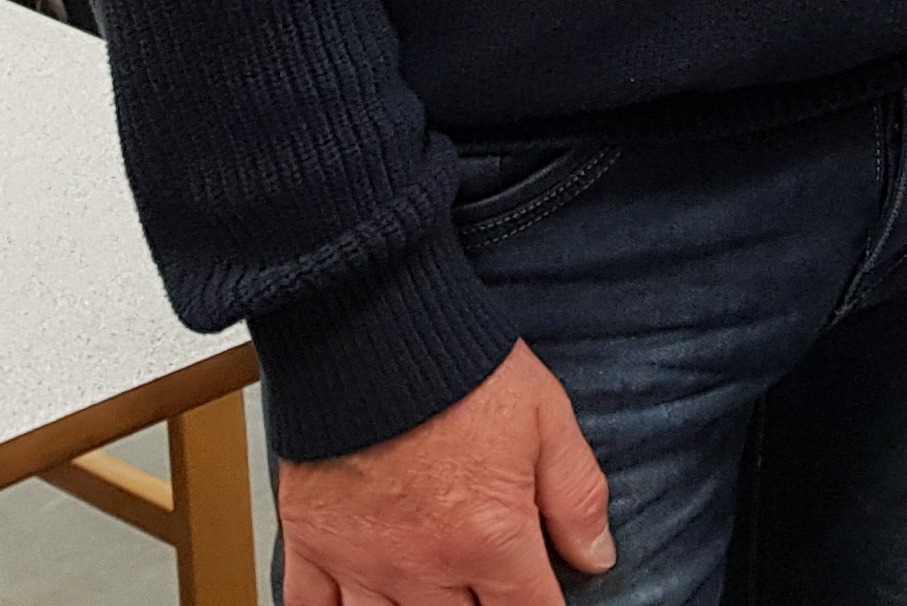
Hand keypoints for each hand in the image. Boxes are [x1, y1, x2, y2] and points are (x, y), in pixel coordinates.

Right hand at [278, 340, 610, 604]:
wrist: (372, 329)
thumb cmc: (459, 367)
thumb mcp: (548, 419)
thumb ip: (576, 495)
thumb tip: (597, 556)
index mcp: (488, 536)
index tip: (544, 599)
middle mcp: (423, 564)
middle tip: (490, 588)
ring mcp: (360, 561)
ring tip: (438, 596)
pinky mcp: (310, 543)